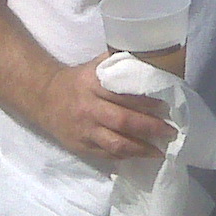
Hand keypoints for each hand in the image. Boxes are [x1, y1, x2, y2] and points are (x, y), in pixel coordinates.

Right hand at [31, 54, 175, 159]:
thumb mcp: (95, 67)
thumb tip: (150, 59)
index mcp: (93, 84)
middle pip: (123, 120)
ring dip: (141, 149)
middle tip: (170, 131)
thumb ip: (118, 64)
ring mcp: (85, 130)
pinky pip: (107, 155)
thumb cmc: (78, 81)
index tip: (166, 105)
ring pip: (116, 143)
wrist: (45, 98)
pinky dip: (126, 156)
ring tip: (160, 151)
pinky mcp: (81, 146)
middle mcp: (89, 108)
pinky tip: (141, 155)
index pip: (123, 94)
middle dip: (149, 127)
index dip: (146, 101)